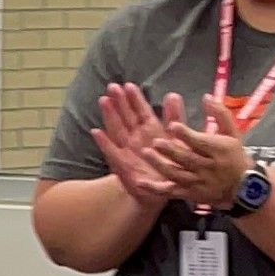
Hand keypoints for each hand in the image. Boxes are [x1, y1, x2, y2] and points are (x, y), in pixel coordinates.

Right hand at [91, 83, 174, 207]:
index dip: (135, 99)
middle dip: (120, 102)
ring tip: (103, 101)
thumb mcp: (178, 139)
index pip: (141, 111)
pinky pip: (112, 152)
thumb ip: (175, 118)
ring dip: (110, 116)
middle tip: (112, 86)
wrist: (163, 190)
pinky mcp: (122, 165)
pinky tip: (96, 132)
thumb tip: (172, 94)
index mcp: (151, 130)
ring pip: (117, 129)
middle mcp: (137, 137)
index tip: (128, 85)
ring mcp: (127, 150)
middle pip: (126, 116)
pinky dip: (104, 143)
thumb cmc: (171, 163)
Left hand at [148, 93, 249, 207]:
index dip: (186, 135)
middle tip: (156, 141)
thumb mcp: (232, 132)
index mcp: (218, 150)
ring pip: (177, 175)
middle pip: (187, 159)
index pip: (200, 142)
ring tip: (146, 153)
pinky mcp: (189, 194)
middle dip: (171, 150)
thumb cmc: (235, 156)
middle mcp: (207, 167)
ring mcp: (197, 183)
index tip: (172, 125)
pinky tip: (141, 183)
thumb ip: (220, 114)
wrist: (245, 189)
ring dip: (160, 165)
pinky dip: (156, 189)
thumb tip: (206, 97)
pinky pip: (171, 192)